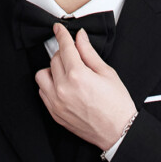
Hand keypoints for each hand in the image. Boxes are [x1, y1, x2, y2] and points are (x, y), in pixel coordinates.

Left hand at [35, 24, 136, 151]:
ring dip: (52, 70)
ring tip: (67, 73)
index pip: (65, 48)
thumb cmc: (116, 105)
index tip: (58, 29)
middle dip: (64, 54)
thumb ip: (89, 53)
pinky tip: (63, 86)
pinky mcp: (54, 113)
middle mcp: (63, 88)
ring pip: (42, 75)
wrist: (118, 131)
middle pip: (54, 59)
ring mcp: (56, 102)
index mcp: (77, 75)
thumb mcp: (106, 73)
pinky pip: (42, 92)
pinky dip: (49, 85)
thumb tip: (80, 37)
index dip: (62, 35)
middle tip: (76, 57)